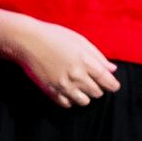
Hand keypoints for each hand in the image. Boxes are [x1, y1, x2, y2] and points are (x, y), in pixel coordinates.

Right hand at [5, 17, 119, 107]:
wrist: (27, 41)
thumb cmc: (55, 36)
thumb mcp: (80, 41)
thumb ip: (97, 56)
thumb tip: (112, 69)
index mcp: (84, 62)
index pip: (106, 81)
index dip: (113, 85)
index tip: (114, 86)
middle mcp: (75, 76)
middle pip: (97, 92)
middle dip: (98, 88)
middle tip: (93, 80)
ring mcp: (62, 86)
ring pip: (84, 101)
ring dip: (86, 95)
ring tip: (81, 85)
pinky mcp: (50, 92)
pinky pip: (67, 104)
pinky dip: (71, 99)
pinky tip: (69, 90)